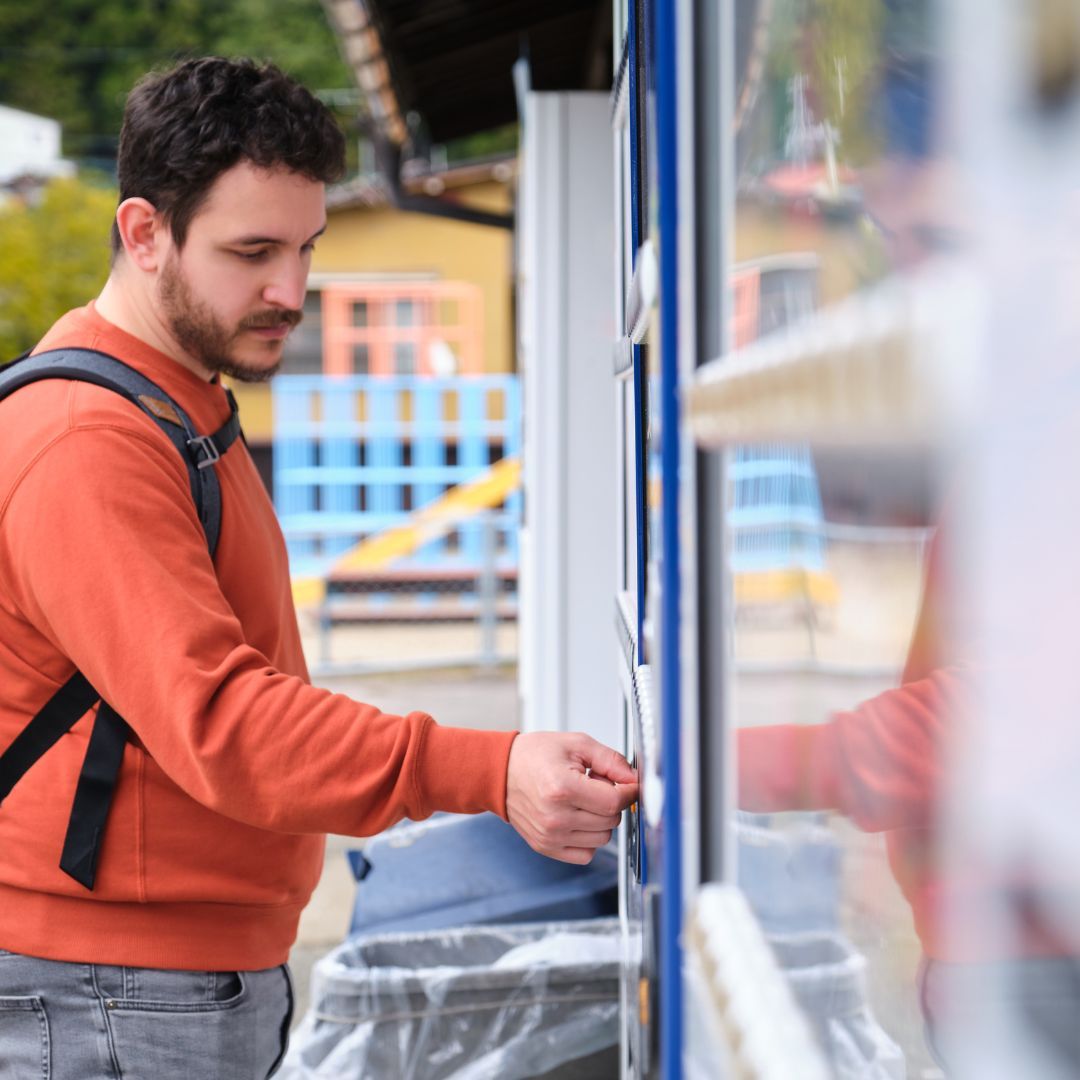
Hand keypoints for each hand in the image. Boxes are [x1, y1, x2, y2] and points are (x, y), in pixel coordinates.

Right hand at [505, 732, 638, 863]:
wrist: (501, 772)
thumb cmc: (534, 756)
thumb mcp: (576, 744)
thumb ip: (610, 760)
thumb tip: (634, 779)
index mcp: (562, 788)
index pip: (614, 802)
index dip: (629, 791)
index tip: (629, 784)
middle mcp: (555, 817)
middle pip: (611, 820)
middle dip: (611, 800)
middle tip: (594, 783)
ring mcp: (550, 836)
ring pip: (603, 838)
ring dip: (600, 819)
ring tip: (582, 799)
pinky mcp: (546, 847)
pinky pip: (586, 853)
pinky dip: (588, 837)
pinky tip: (577, 816)